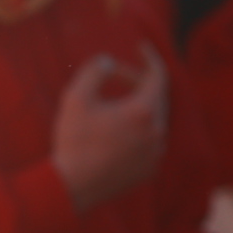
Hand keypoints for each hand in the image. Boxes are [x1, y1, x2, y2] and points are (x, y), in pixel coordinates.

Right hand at [51, 46, 167, 210]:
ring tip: (112, 104)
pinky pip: (150, 139)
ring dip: (138, 106)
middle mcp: (157, 131)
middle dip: (139, 81)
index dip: (150, 57)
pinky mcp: (150, 168)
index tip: (141, 46)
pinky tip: (114, 131)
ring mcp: (156, 152)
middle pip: (157, 96)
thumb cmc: (73, 141)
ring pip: (155, 119)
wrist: (74, 186)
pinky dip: (138, 128)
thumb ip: (94, 71)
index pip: (158, 74)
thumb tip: (109, 60)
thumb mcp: (76, 98)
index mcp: (143, 111)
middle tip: (115, 75)